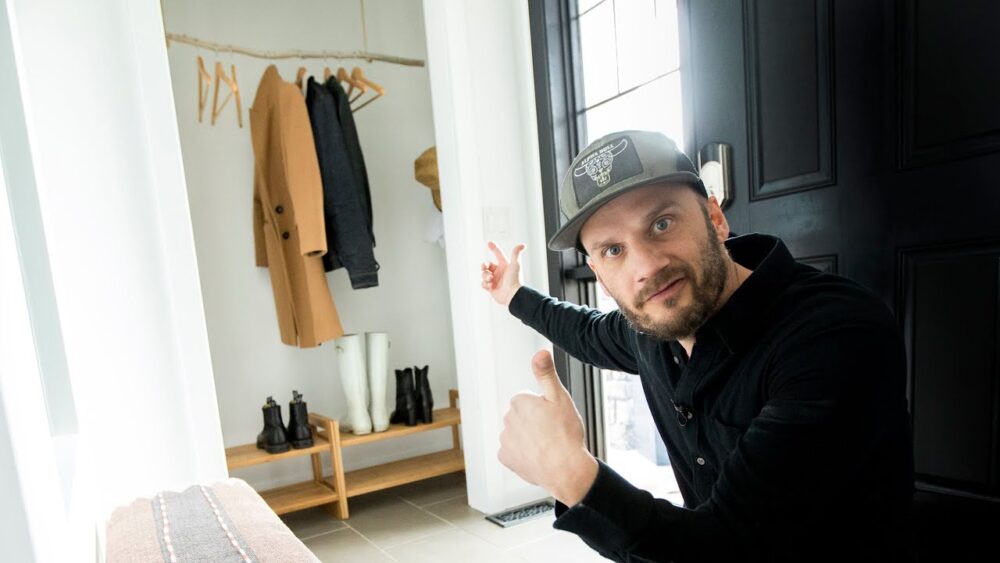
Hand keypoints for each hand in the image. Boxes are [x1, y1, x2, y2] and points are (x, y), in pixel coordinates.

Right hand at [481, 241, 524, 306]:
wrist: (512, 295)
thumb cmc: (515, 279)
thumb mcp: (515, 264)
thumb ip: (516, 253)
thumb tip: (522, 245)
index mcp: (504, 265)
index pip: (498, 254)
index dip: (494, 248)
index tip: (489, 243)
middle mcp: (499, 272)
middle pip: (487, 265)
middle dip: (484, 265)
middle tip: (484, 267)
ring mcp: (495, 280)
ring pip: (484, 274)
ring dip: (485, 276)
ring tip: (491, 280)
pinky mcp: (491, 288)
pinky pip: (483, 283)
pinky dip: (485, 284)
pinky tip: (490, 286)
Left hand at [497, 350, 598, 505]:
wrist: (566, 469)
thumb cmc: (566, 434)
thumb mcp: (560, 397)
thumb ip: (546, 373)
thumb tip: (540, 352)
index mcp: (520, 401)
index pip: (529, 400)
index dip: (544, 408)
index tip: (554, 418)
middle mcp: (508, 418)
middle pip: (522, 416)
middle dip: (534, 422)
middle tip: (553, 432)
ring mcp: (505, 439)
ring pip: (518, 434)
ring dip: (529, 438)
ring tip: (547, 446)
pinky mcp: (505, 458)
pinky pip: (513, 452)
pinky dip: (523, 454)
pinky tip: (537, 457)